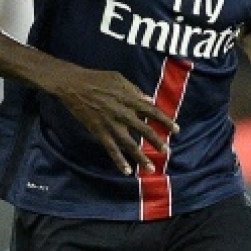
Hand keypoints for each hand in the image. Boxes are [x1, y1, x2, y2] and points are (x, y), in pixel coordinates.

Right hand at [54, 65, 178, 175]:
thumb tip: (149, 100)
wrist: (74, 85)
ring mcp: (111, 124)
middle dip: (157, 142)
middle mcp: (123, 114)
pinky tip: (127, 171)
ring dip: (141, 157)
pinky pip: (111, 149)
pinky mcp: (99, 132)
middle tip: (167, 152)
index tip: (176, 130)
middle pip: (145, 130)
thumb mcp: (119, 79)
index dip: (166, 121)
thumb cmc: (97, 79)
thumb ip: (135, 91)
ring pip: (129, 144)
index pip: (153, 112)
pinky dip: (119, 161)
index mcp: (130, 99)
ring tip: (151, 169)